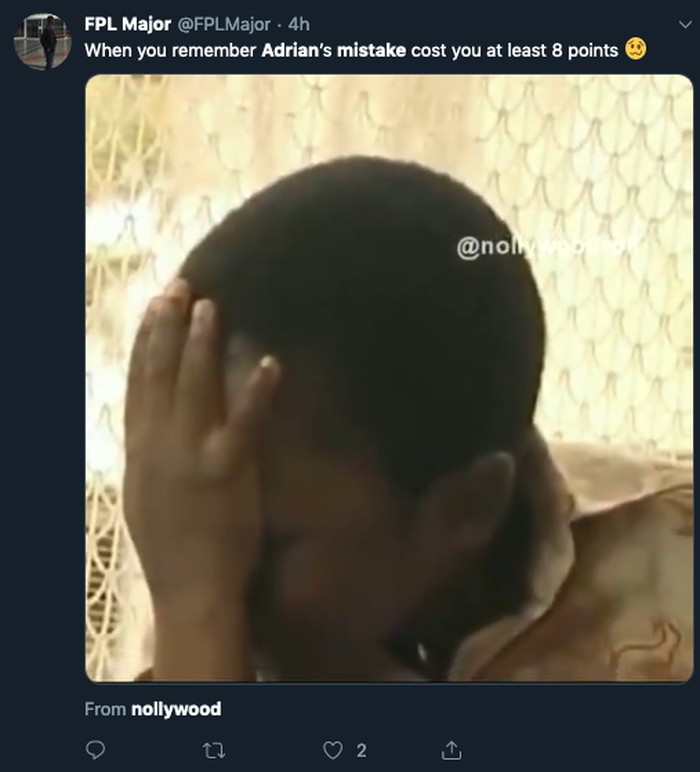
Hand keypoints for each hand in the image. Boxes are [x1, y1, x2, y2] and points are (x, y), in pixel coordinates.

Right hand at [123, 279, 280, 616]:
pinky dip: (255, 392)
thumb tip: (155, 415)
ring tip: (210, 306)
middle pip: (160, 373)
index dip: (146, 338)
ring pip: (192, 388)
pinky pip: (241, 424)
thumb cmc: (171, 543)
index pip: (139, 380)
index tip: (155, 304)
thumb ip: (150, 448)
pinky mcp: (224, 472)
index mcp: (140, 447)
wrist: (190, 588)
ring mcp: (189, 456)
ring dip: (200, 344)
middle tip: (180, 286)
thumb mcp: (144, 490)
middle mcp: (158, 444)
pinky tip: (270, 362)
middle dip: (167, 326)